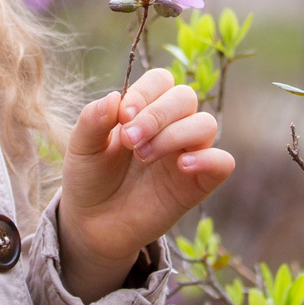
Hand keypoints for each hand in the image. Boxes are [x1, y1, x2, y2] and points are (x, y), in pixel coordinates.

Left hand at [54, 67, 233, 303]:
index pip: (161, 80)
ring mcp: (186, 153)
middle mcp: (170, 126)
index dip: (145, 92)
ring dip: (174, 135)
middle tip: (129, 141)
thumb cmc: (90, 178)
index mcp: (144, 110)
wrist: (92, 224)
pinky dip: (208, 159)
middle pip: (185, 97)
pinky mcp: (197, 183)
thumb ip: (92, 120)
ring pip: (205, 124)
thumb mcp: (81, 147)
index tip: (123, 115)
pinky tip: (181, 166)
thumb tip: (112, 98)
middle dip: (156, 115)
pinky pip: (222, 162)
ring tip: (143, 157)